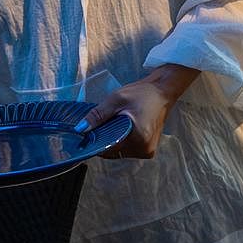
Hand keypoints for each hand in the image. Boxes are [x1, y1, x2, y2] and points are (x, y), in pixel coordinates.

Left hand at [78, 65, 199, 158]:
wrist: (162, 91)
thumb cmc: (142, 93)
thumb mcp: (116, 100)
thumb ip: (98, 115)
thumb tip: (80, 129)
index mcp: (139, 140)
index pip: (109, 149)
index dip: (95, 141)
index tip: (85, 134)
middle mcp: (144, 150)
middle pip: (113, 151)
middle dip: (103, 140)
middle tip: (97, 125)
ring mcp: (147, 151)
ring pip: (119, 151)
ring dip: (112, 140)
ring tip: (110, 123)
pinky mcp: (148, 148)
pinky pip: (127, 148)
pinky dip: (120, 140)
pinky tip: (118, 127)